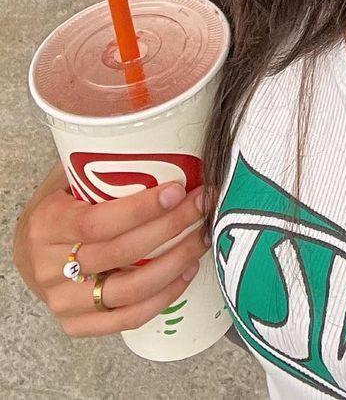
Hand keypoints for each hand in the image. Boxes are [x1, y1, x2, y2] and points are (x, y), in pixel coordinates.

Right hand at [12, 158, 211, 337]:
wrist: (27, 251)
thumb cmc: (58, 206)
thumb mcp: (65, 180)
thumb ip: (97, 166)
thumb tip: (157, 136)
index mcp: (47, 225)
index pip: (97, 221)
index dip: (140, 209)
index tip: (177, 190)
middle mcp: (51, 268)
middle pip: (120, 253)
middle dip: (170, 228)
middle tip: (202, 204)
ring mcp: (63, 301)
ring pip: (128, 290)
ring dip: (174, 263)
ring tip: (202, 237)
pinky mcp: (76, 324)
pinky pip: (126, 319)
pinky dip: (162, 298)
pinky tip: (186, 272)